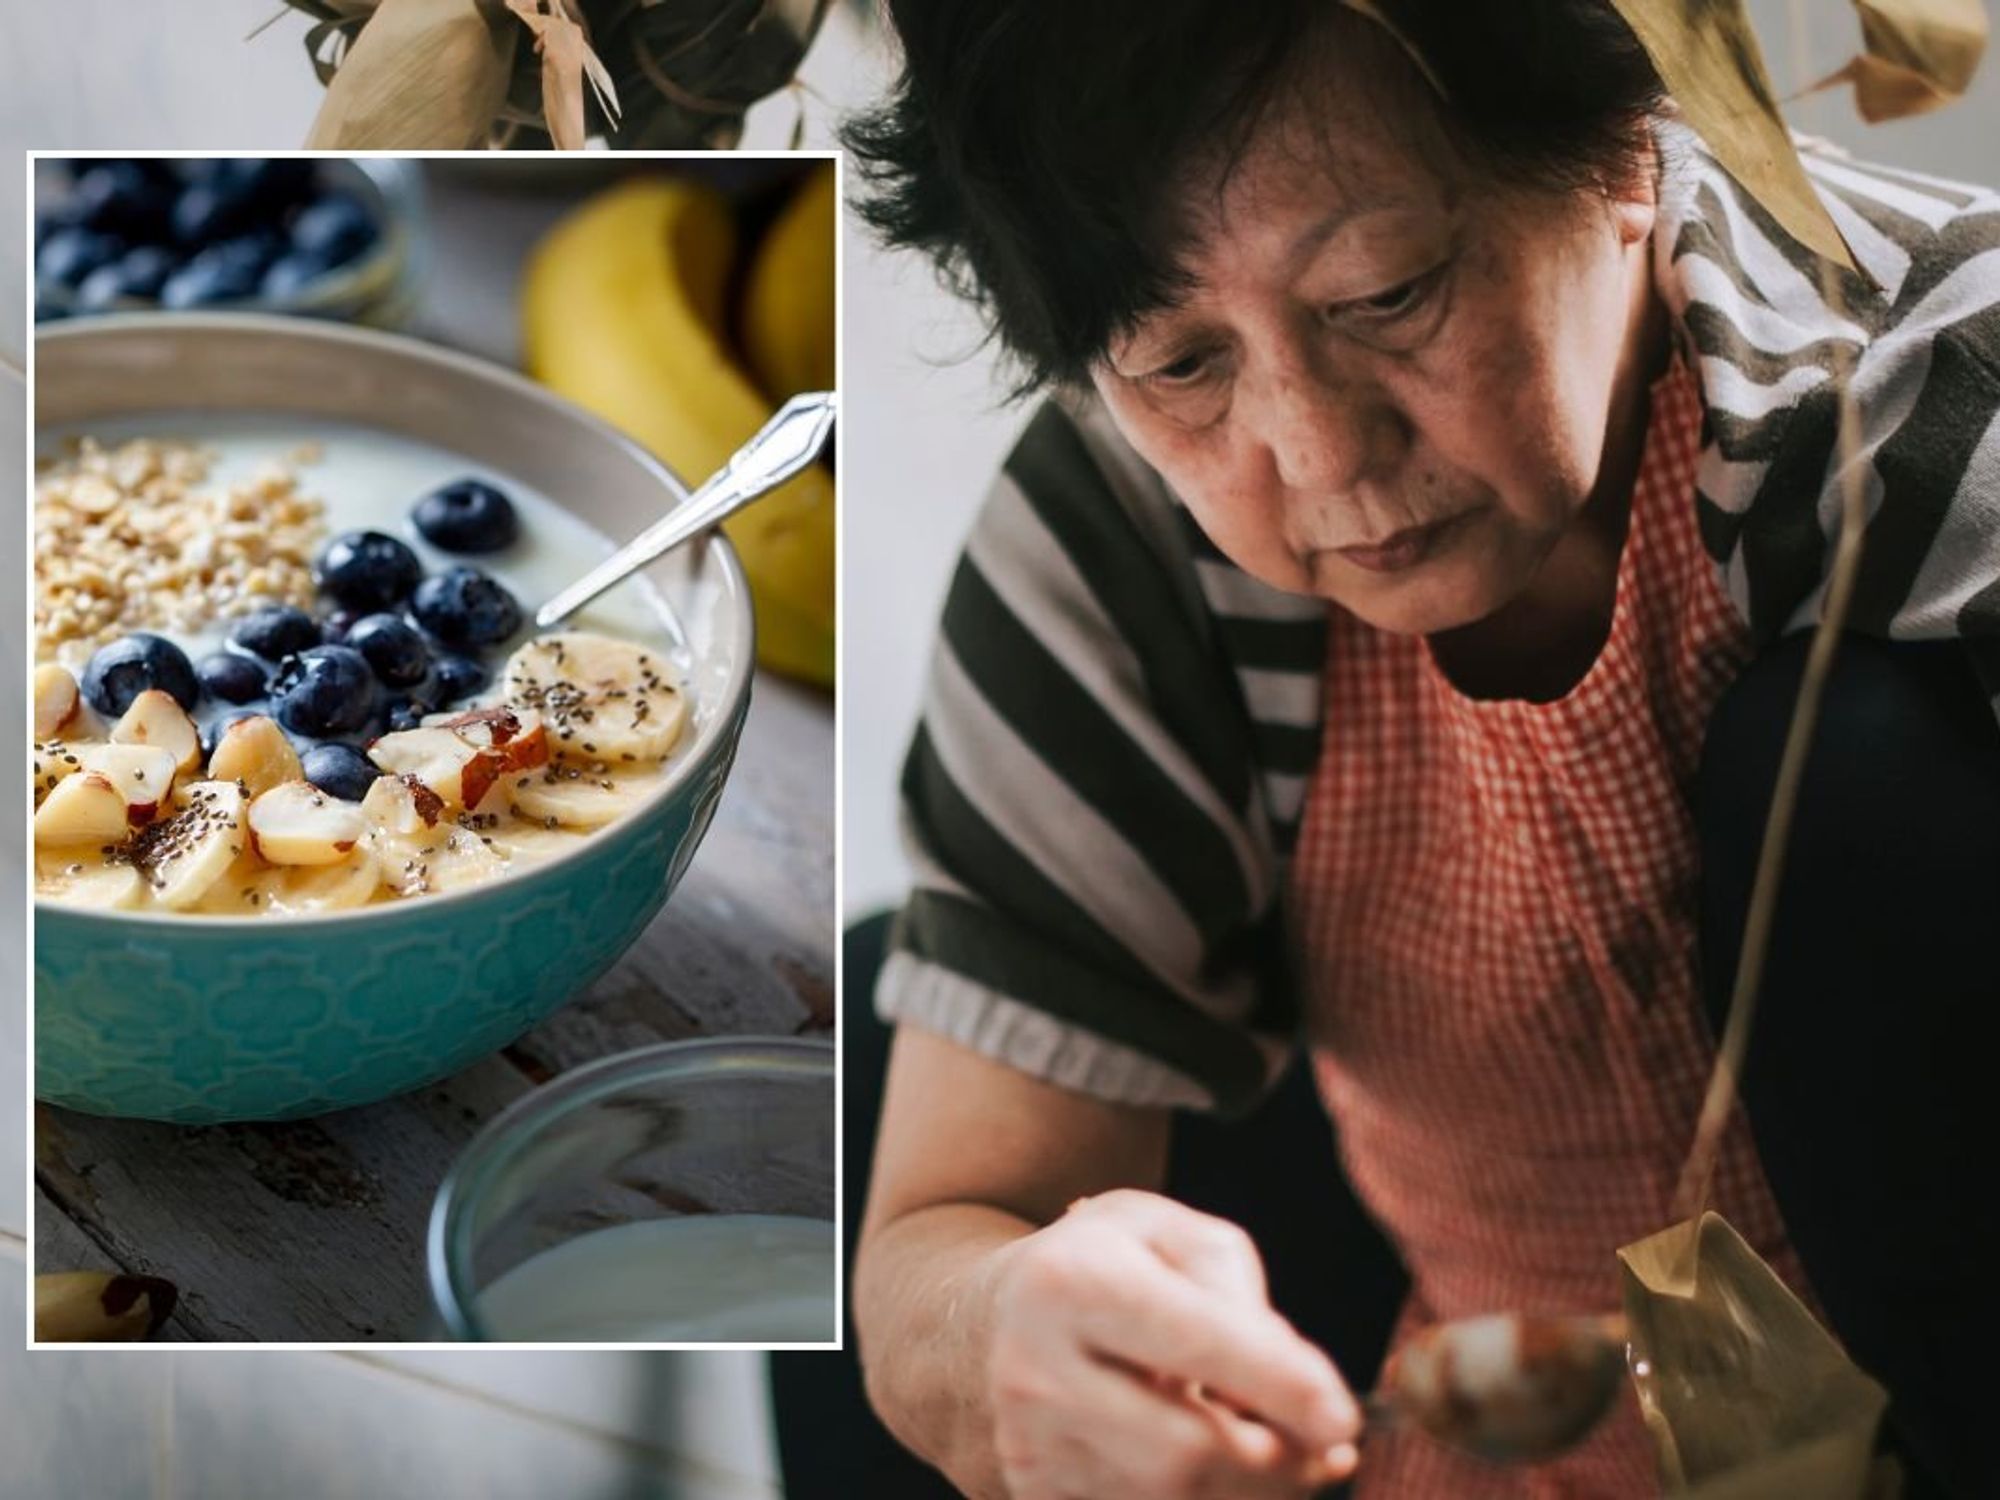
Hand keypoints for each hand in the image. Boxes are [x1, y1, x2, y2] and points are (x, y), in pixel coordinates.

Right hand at [985, 1190, 1360, 1498]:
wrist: (988, 1323)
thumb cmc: (1105, 1267)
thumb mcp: (1168, 1232)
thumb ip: (1236, 1286)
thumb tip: (1294, 1381)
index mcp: (1072, 1279)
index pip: (1193, 1341)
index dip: (1280, 1386)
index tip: (1343, 1416)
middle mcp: (1035, 1367)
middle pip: (1185, 1452)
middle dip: (1276, 1461)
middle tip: (1327, 1446)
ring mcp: (1028, 1444)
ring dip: (1250, 1490)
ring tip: (1279, 1451)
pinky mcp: (1036, 1494)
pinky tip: (1227, 1471)